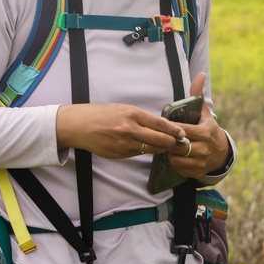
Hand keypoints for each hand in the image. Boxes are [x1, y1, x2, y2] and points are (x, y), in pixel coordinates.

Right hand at [56, 103, 185, 158]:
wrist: (81, 125)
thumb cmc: (103, 114)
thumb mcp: (124, 109)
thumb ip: (142, 117)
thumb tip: (161, 125)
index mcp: (132, 114)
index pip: (159, 124)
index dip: (173, 130)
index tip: (182, 133)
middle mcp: (130, 129)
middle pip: (158, 139)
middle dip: (171, 142)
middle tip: (178, 143)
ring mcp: (124, 143)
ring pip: (150, 149)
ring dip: (160, 148)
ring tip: (167, 147)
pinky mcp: (120, 154)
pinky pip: (138, 153)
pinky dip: (145, 151)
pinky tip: (149, 148)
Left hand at [167, 72, 230, 177]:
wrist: (221, 153)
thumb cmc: (207, 129)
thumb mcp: (204, 113)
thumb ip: (198, 95)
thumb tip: (200, 75)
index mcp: (204, 132)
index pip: (182, 130)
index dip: (171, 129)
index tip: (164, 127)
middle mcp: (204, 148)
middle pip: (177, 146)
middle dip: (169, 142)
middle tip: (165, 138)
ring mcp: (201, 161)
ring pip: (176, 159)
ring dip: (170, 153)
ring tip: (169, 147)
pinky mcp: (197, 172)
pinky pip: (179, 168)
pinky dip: (174, 163)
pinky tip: (175, 156)